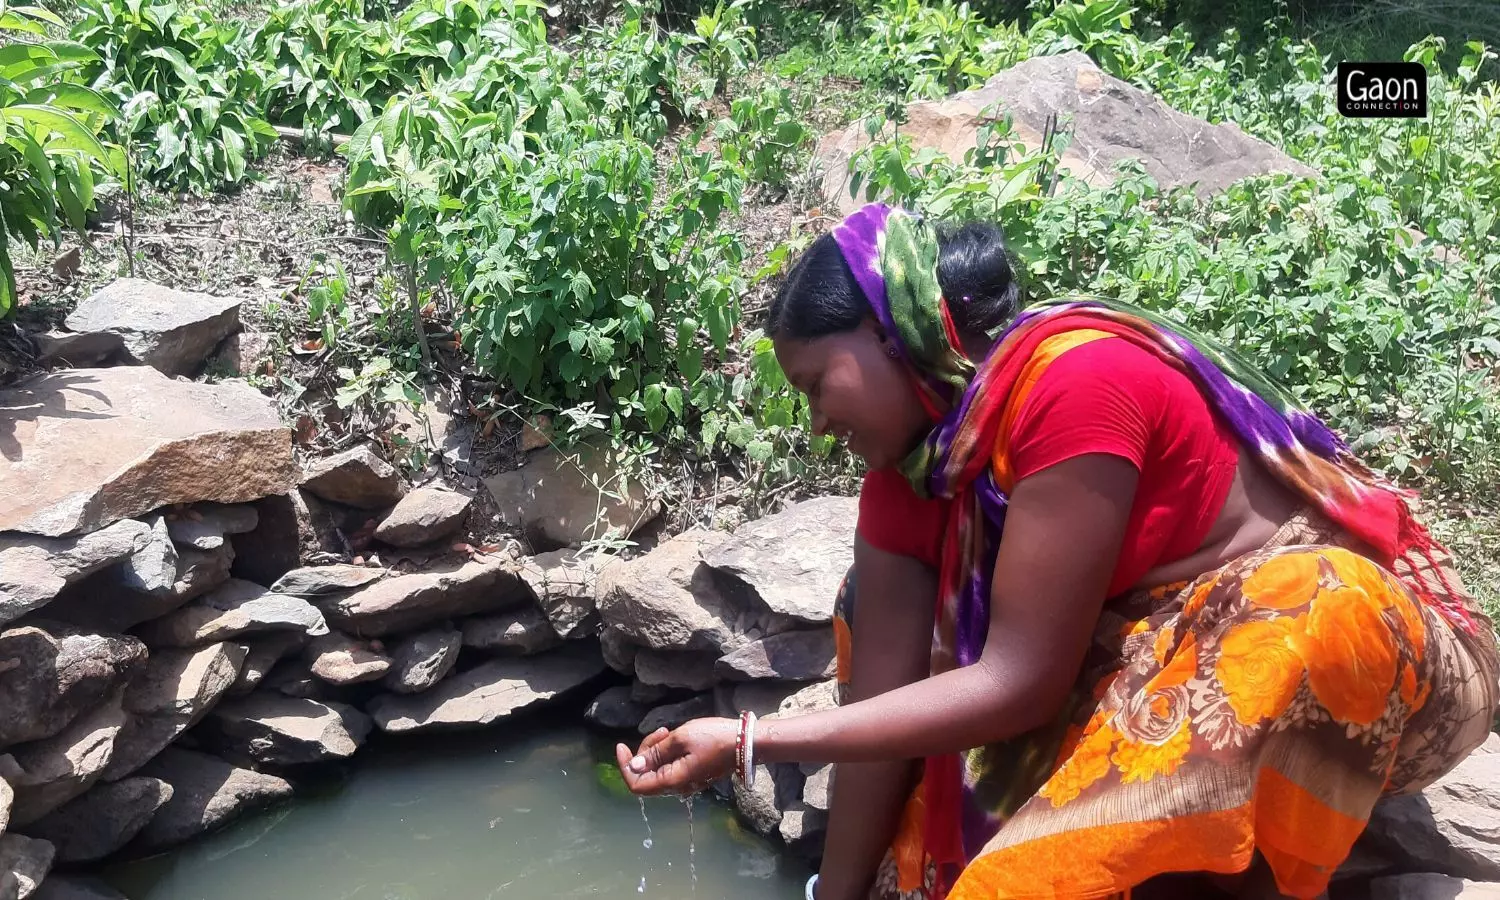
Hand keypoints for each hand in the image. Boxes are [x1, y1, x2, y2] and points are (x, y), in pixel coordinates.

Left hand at [615, 717, 738, 795]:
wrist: (745, 743)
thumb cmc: (713, 738)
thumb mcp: (681, 738)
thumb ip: (656, 752)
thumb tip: (634, 765)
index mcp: (673, 781)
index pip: (636, 785)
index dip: (625, 767)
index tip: (621, 746)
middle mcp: (678, 787)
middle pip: (647, 775)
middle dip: (644, 752)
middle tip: (659, 732)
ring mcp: (687, 782)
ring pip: (659, 769)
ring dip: (657, 750)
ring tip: (668, 730)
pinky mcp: (694, 774)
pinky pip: (671, 767)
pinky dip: (667, 753)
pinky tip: (675, 737)